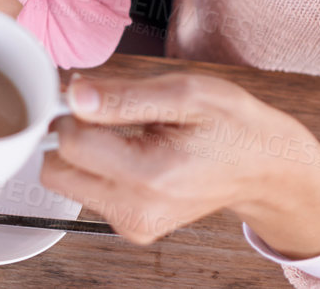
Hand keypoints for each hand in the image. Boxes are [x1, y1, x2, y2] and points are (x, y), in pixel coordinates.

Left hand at [37, 73, 319, 256]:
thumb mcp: (186, 93)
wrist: (264, 167)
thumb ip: (124, 96)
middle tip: (104, 111)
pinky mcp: (132, 227)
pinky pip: (85, 192)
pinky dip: (95, 168)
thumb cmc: (232, 125)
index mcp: (150, 176)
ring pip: (66, 182)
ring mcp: (133, 224)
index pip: (70, 142)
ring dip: (81, 152)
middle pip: (55, 170)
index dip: (74, 108)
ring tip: (124, 131)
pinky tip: (129, 151)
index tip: (95, 92)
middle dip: (69, 134)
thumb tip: (74, 94)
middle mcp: (137, 211)